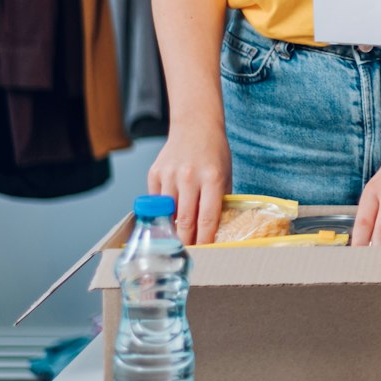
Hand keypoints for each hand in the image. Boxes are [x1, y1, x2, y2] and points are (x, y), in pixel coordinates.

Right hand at [147, 124, 231, 246]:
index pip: (207, 218)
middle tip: (188, 256)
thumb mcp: (226, 174)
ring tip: (176, 243)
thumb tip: (215, 230)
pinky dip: (161, 211)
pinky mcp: (155, 173)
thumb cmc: (214, 152)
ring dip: (171, 230)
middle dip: (186, 242)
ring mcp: (169, 175)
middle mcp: (189, 177)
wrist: (195, 125)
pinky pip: (156, 201)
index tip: (205, 253)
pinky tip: (167, 217)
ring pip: (167, 214)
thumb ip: (219, 200)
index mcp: (212, 178)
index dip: (205, 240)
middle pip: (184, 221)